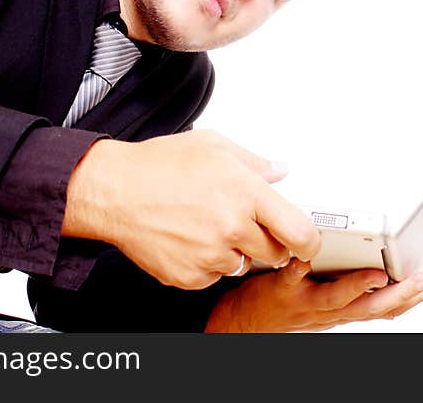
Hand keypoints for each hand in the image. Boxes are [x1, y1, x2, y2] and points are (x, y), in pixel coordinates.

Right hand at [62, 130, 320, 289]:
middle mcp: (232, 227)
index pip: (300, 232)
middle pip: (275, 254)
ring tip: (207, 226)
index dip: (309, 241)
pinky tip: (188, 238)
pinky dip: (206, 264)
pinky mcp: (189, 275)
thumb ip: (255, 162)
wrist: (113, 191)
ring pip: (242, 265)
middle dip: (267, 242)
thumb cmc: (158, 165)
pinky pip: (213, 277)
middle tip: (244, 224)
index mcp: (246, 193)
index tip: (307, 241)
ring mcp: (210, 256)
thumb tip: (280, 172)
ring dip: (234, 252)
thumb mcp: (213, 146)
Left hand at [204, 259, 422, 331]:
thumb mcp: (330, 300)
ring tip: (376, 274)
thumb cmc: (290, 303)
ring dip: (359, 287)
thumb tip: (382, 267)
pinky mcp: (282, 291)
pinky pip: (291, 280)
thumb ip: (354, 285)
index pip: (388, 306)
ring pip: (339, 298)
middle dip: (403, 294)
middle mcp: (331, 310)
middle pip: (373, 306)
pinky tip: (305, 258)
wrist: (247, 322)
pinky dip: (298, 270)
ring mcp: (307, 302)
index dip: (415, 296)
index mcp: (346, 308)